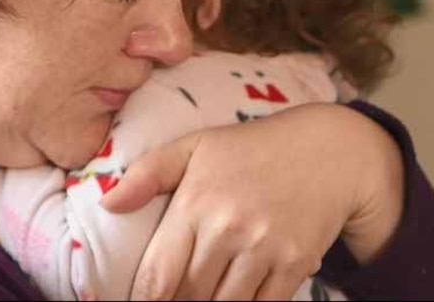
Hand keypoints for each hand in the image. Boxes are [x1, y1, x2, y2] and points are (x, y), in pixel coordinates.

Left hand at [101, 103, 403, 300]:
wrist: (326, 150)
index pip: (158, 275)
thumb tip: (108, 204)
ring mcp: (265, 249)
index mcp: (196, 203)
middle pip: (189, 296)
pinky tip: (234, 297)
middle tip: (176, 294)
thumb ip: (148, 173)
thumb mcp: (196, 147)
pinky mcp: (296, 264)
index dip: (144, 300)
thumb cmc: (250, 149)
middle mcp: (228, 229)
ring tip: (202, 295)